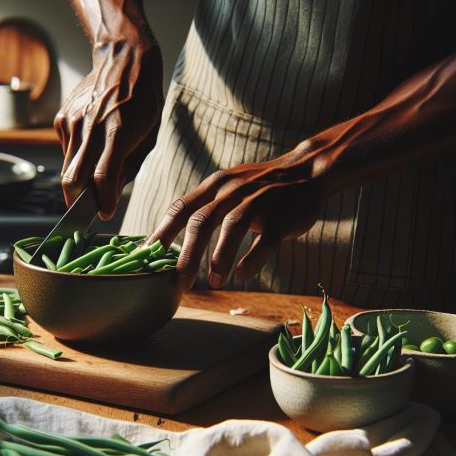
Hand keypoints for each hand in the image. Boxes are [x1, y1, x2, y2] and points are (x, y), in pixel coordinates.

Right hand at [54, 40, 161, 218]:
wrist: (125, 61)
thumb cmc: (143, 102)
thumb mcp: (147, 137)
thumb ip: (128, 168)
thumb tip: (109, 195)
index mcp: (118, 132)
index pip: (103, 177)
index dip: (102, 201)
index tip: (104, 214)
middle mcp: (91, 127)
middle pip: (73, 179)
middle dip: (77, 201)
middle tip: (86, 211)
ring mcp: (73, 121)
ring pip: (67, 167)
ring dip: (77, 180)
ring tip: (92, 177)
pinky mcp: (62, 118)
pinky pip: (66, 149)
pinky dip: (75, 157)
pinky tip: (90, 146)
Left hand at [148, 156, 327, 290]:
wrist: (308, 171)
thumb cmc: (261, 188)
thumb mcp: (228, 187)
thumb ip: (204, 207)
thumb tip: (172, 239)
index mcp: (216, 186)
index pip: (181, 208)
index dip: (162, 233)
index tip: (147, 257)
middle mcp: (233, 191)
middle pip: (202, 222)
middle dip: (187, 255)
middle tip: (178, 283)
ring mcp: (259, 202)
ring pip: (232, 228)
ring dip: (219, 259)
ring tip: (213, 283)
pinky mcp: (282, 217)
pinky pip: (266, 240)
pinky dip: (252, 259)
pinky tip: (242, 275)